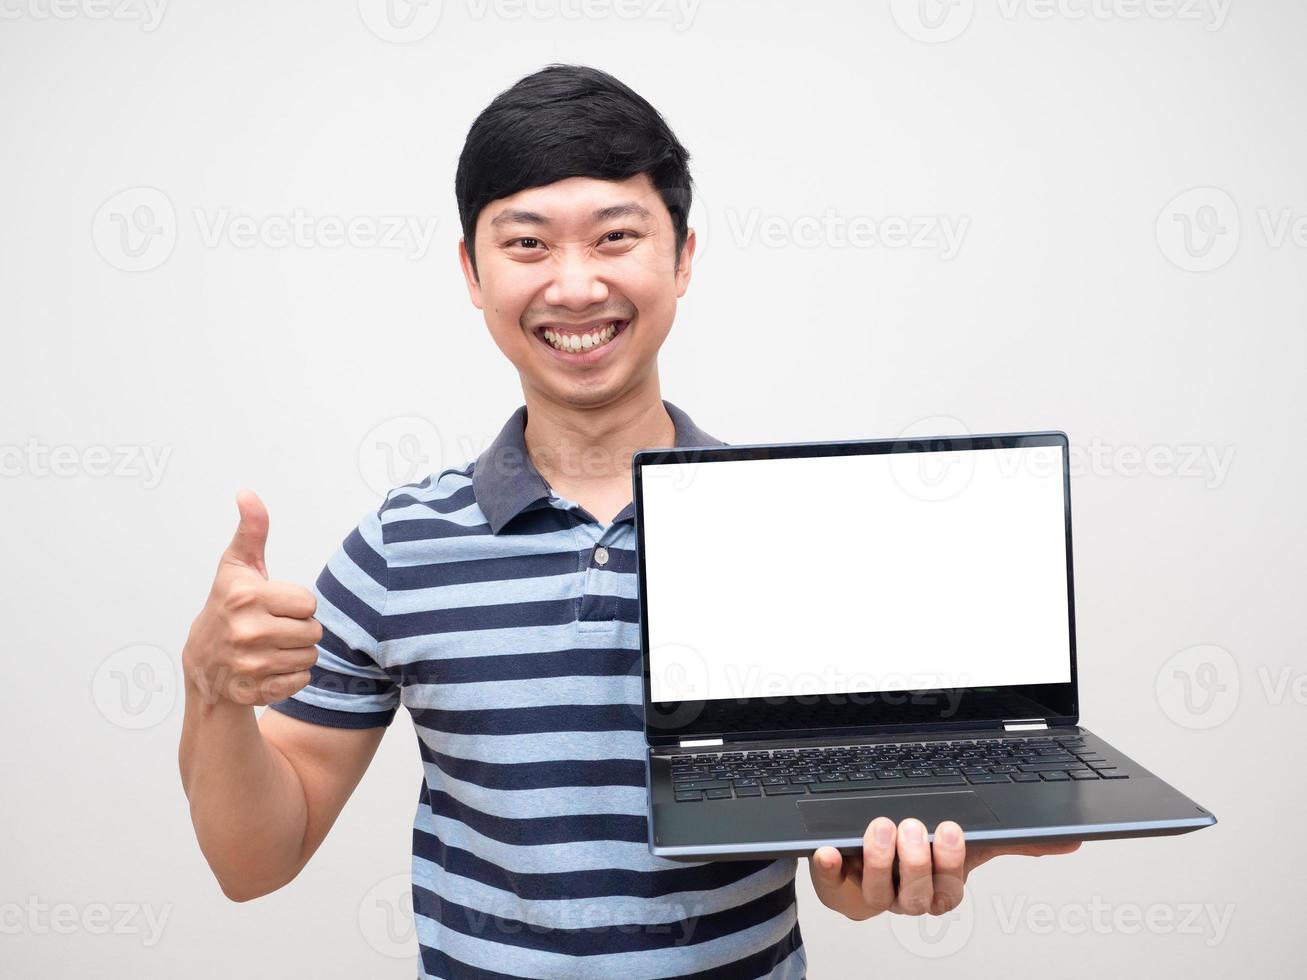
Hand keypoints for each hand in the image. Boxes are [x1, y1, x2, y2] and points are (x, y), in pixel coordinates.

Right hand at [182, 489, 322, 707]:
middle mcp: (246, 632)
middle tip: (274, 627)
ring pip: (310, 657)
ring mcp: (248, 665)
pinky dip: (291, 676)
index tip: (275, 605)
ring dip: (297, 652)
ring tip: (272, 646)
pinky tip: (269, 668)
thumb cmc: (226, 606)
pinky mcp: (253, 691)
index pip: (309, 603)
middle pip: (313, 631)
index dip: (297, 604)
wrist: (202, 663)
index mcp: (246, 598)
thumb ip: (252, 530)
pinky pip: (301, 681)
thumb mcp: (236, 566)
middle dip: (300, 629)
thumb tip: (247, 493)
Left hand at [808, 817, 1080, 918]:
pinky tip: (829, 850)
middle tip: (912, 825)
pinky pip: (830, 887)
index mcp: (939, 892)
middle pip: (915, 896)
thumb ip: (1015, 842)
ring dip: (878, 860)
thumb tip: (1072, 841)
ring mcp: (869, 895)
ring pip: (876, 894)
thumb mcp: (969, 842)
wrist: (869, 863)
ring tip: (880, 827)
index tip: (951, 828)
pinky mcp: (835, 888)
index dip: (950, 863)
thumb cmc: (924, 854)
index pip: (950, 890)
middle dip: (915, 860)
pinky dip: (828, 869)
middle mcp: (905, 899)